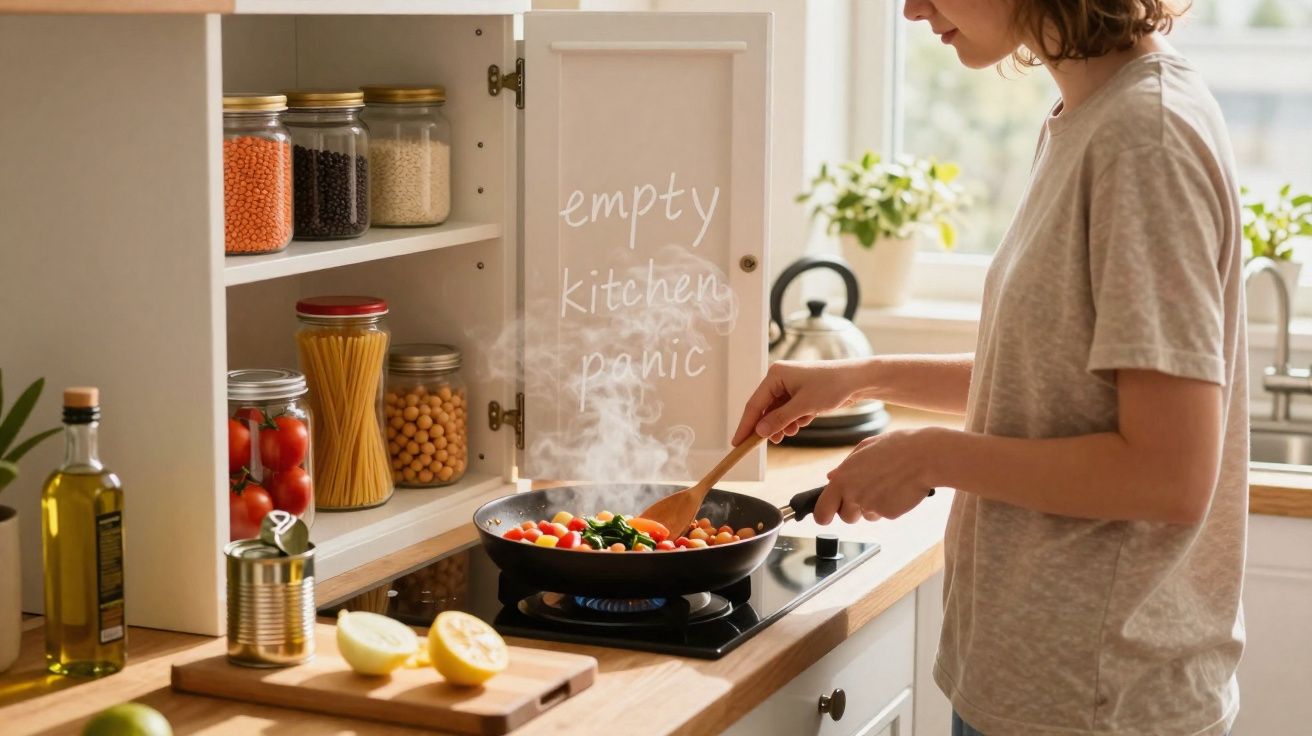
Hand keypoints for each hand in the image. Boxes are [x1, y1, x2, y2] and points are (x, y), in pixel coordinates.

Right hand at [732, 360, 864, 444]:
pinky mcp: (800, 393)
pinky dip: (792, 420)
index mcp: (775, 375)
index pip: (754, 404)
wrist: (858, 380)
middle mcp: (780, 378)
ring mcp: (790, 386)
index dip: (745, 425)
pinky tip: (801, 424)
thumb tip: (759, 432)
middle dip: (767, 427)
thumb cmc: (832, 386)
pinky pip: (788, 411)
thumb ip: (779, 419)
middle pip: (764, 408)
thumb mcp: (803, 406)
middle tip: (764, 444)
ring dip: (781, 425)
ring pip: (777, 412)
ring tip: (788, 434)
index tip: (737, 443)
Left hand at [813, 428, 937, 524]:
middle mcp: (854, 495)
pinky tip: (899, 488)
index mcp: (842, 478)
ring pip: (867, 516)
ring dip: (873, 507)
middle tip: (868, 493)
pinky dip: (891, 505)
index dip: (823, 515)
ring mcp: (872, 506)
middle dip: (854, 510)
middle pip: (846, 517)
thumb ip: (845, 466)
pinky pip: (885, 514)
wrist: (926, 456)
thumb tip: (829, 478)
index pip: (821, 511)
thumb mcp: (865, 448)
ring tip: (887, 485)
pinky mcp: (889, 513)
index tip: (827, 516)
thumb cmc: (897, 447)